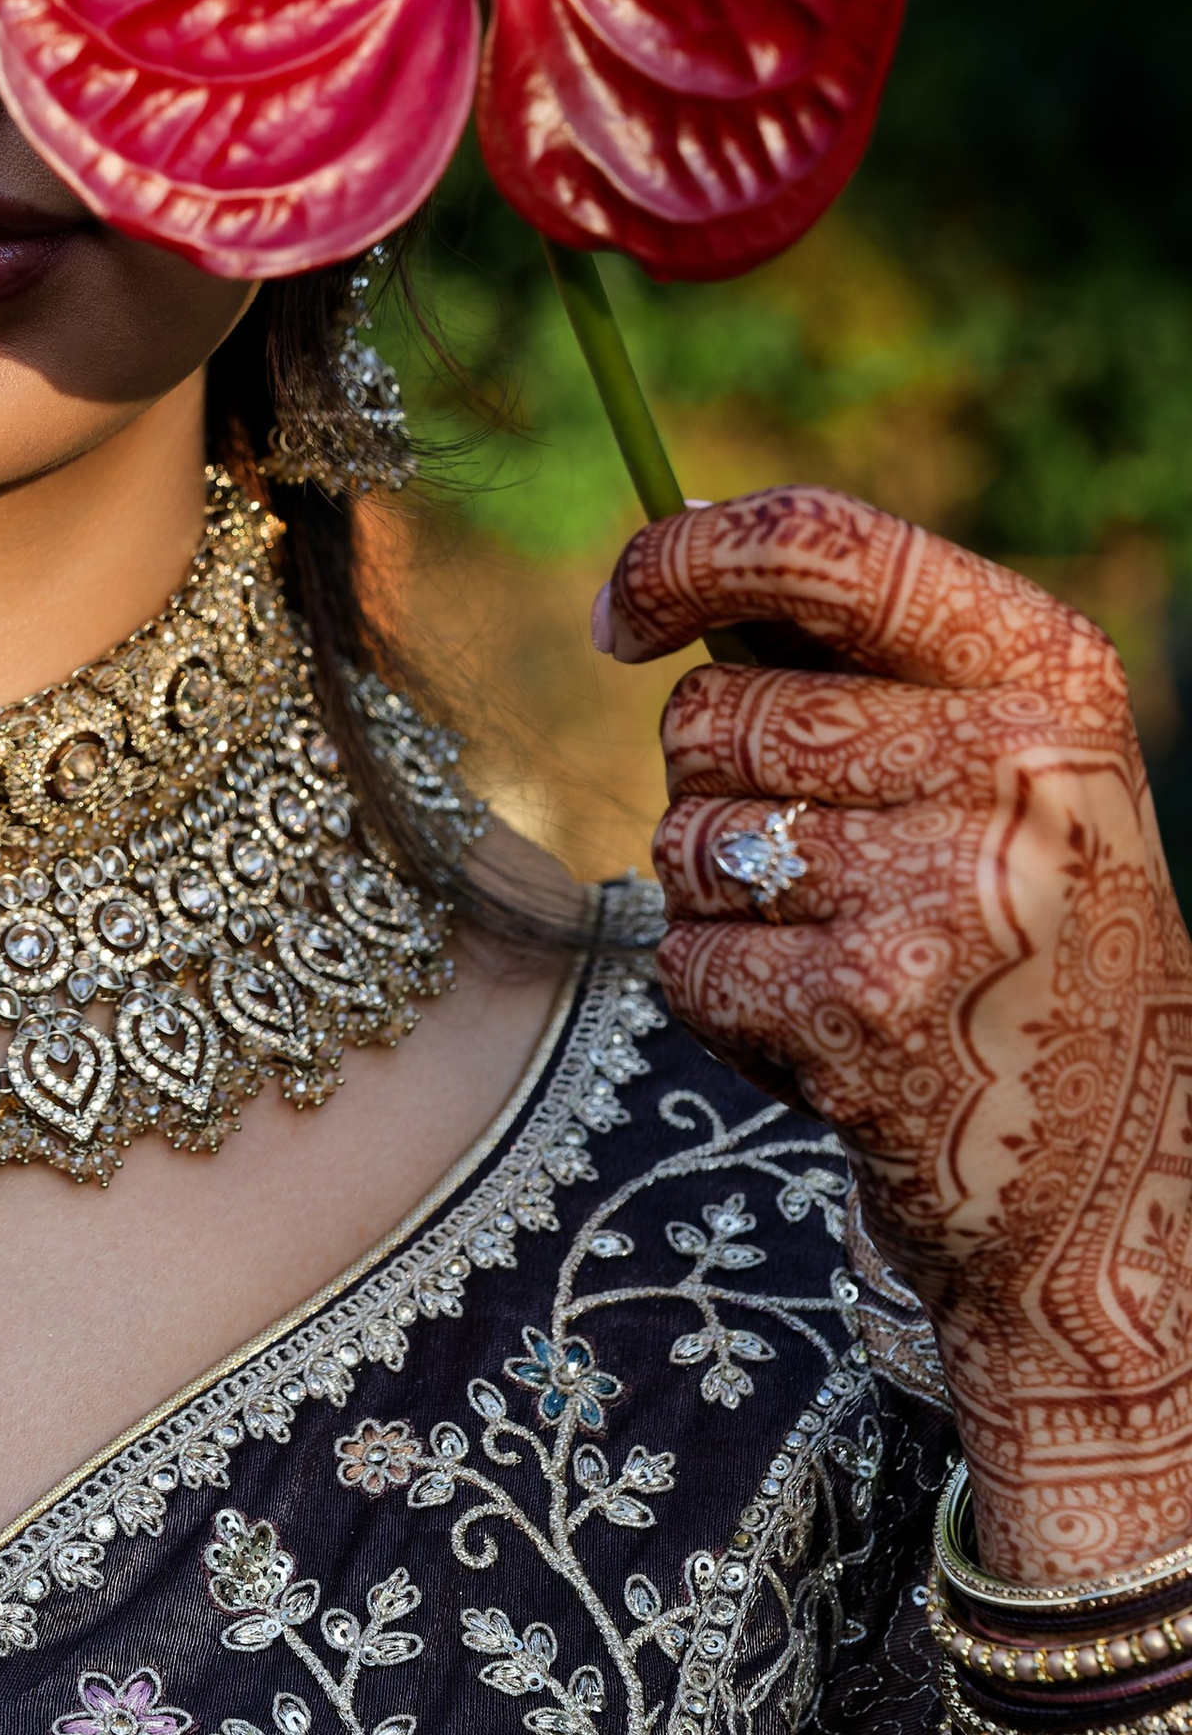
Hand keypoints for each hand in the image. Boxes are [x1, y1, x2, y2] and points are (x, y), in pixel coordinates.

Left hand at [603, 486, 1191, 1583]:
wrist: (1113, 1188)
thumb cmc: (1027, 949)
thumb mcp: (1012, 774)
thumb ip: (873, 664)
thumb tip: (671, 557)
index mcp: (1051, 673)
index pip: (825, 546)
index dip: (685, 556)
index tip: (621, 610)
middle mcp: (1014, 765)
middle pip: (716, 710)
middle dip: (714, 787)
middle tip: (823, 871)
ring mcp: (945, 889)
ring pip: (686, 837)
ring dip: (721, 905)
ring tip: (842, 959)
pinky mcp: (868, 1010)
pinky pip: (687, 958)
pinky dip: (723, 1005)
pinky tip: (826, 1038)